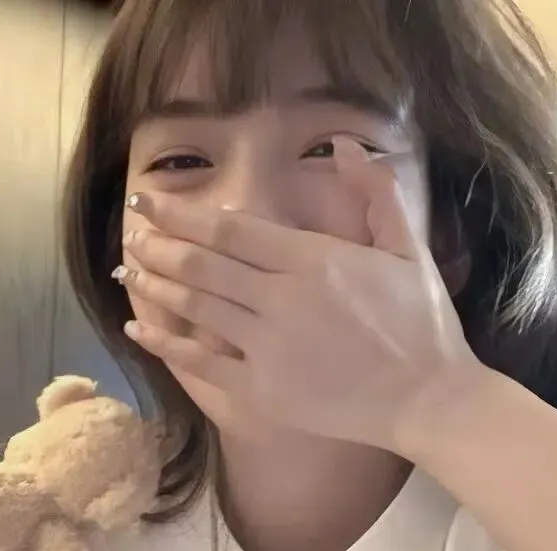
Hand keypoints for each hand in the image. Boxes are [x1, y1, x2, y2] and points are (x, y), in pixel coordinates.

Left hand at [115, 144, 486, 456]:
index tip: (149, 201)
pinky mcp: (260, 391)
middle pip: (203, 266)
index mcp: (313, 260)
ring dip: (156, 286)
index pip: (230, 230)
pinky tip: (137, 328)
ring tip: (128, 268)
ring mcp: (266, 348)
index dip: (182, 214)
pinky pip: (200, 364)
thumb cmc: (422, 324)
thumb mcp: (408, 249)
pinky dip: (164, 344)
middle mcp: (281, 299)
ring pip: (196, 308)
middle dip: (159, 245)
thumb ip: (375, 193)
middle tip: (131, 230)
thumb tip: (343, 145)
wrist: (428, 399)